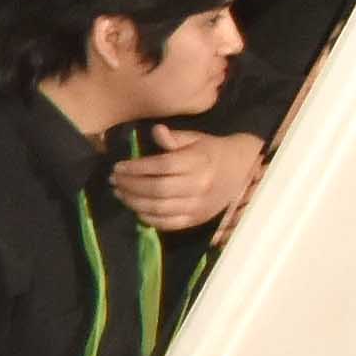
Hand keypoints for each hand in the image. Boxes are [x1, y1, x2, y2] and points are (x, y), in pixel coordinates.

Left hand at [112, 126, 264, 233]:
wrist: (241, 170)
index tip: (118, 167)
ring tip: (120, 193)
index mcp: (198, 162)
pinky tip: (136, 209)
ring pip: (159, 208)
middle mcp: (199, 186)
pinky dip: (149, 219)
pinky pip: (169, 224)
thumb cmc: (211, 151)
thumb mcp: (195, 138)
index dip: (136, 168)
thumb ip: (173, 138)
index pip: (161, 166)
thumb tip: (155, 131)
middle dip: (130, 186)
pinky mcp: (197, 219)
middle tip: (114, 181)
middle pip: (157, 189)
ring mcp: (199, 206)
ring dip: (134, 202)